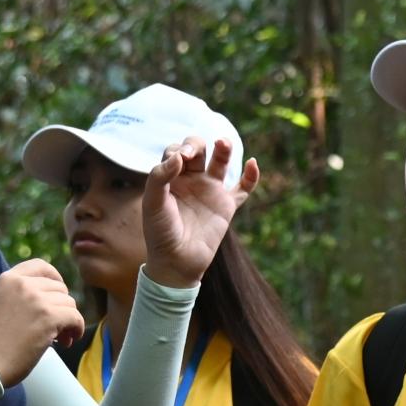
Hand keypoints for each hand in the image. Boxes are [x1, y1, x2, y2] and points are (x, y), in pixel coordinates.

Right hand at [0, 258, 84, 386]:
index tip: (58, 295)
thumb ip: (23, 295)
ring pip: (70, 304)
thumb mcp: (1, 305)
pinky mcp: (49, 316)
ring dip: (69, 321)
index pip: (41, 266)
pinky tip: (69, 340)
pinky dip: (76, 329)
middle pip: (59, 289)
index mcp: (8, 279)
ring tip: (61, 338)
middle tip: (57, 328)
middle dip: (61, 307)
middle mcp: (23, 284)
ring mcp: (36, 299)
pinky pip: (75, 317)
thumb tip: (57, 298)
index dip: (55, 279)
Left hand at [141, 136, 257, 287]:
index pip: (176, 151)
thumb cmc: (160, 233)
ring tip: (223, 143)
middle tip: (194, 153)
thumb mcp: (153, 203)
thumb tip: (180, 156)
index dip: (179, 150)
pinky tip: (253, 163)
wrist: (176, 262)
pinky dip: (251, 177)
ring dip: (224, 149)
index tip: (179, 161)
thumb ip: (159, 177)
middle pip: (198, 150)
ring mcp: (210, 192)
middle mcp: (191, 181)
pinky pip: (243, 188)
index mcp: (171, 178)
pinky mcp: (227, 206)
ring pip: (221, 163)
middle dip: (196, 145)